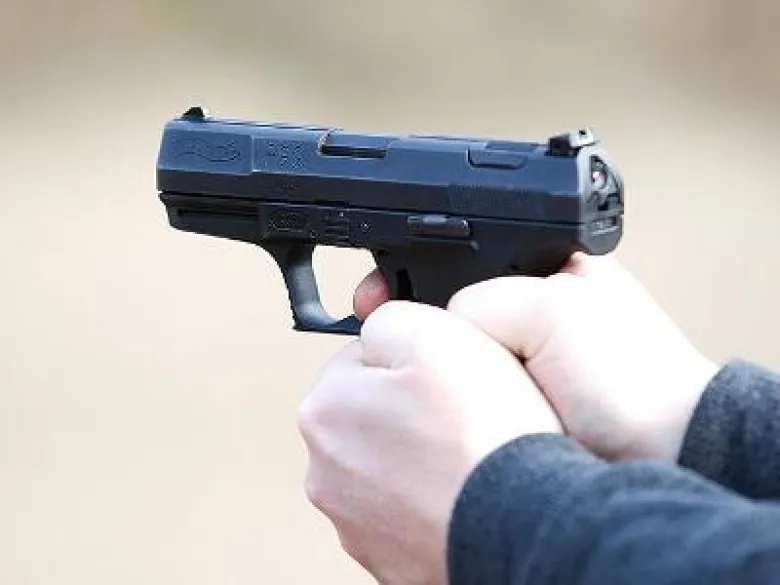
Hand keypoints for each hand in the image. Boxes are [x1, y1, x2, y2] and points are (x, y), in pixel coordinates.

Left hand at [299, 301, 561, 584]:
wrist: (524, 524)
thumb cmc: (481, 432)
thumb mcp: (433, 331)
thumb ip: (387, 318)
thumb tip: (378, 329)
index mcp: (324, 410)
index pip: (362, 360)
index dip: (412, 358)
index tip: (443, 373)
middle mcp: (324, 472)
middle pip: (374, 415)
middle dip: (411, 410)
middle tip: (461, 414)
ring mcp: (354, 522)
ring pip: (392, 466)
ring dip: (421, 458)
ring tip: (467, 455)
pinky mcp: (389, 559)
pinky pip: (411, 510)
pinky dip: (433, 501)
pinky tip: (465, 492)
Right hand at [353, 253, 717, 461]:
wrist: (665, 453)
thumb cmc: (629, 375)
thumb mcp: (552, 307)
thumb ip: (483, 298)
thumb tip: (435, 321)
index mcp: (538, 270)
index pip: (454, 253)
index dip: (407, 267)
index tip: (374, 292)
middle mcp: (523, 314)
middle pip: (440, 306)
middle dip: (404, 318)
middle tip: (370, 328)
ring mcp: (514, 362)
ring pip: (443, 355)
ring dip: (417, 363)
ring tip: (391, 376)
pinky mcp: (508, 408)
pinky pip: (457, 396)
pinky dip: (439, 398)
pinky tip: (426, 408)